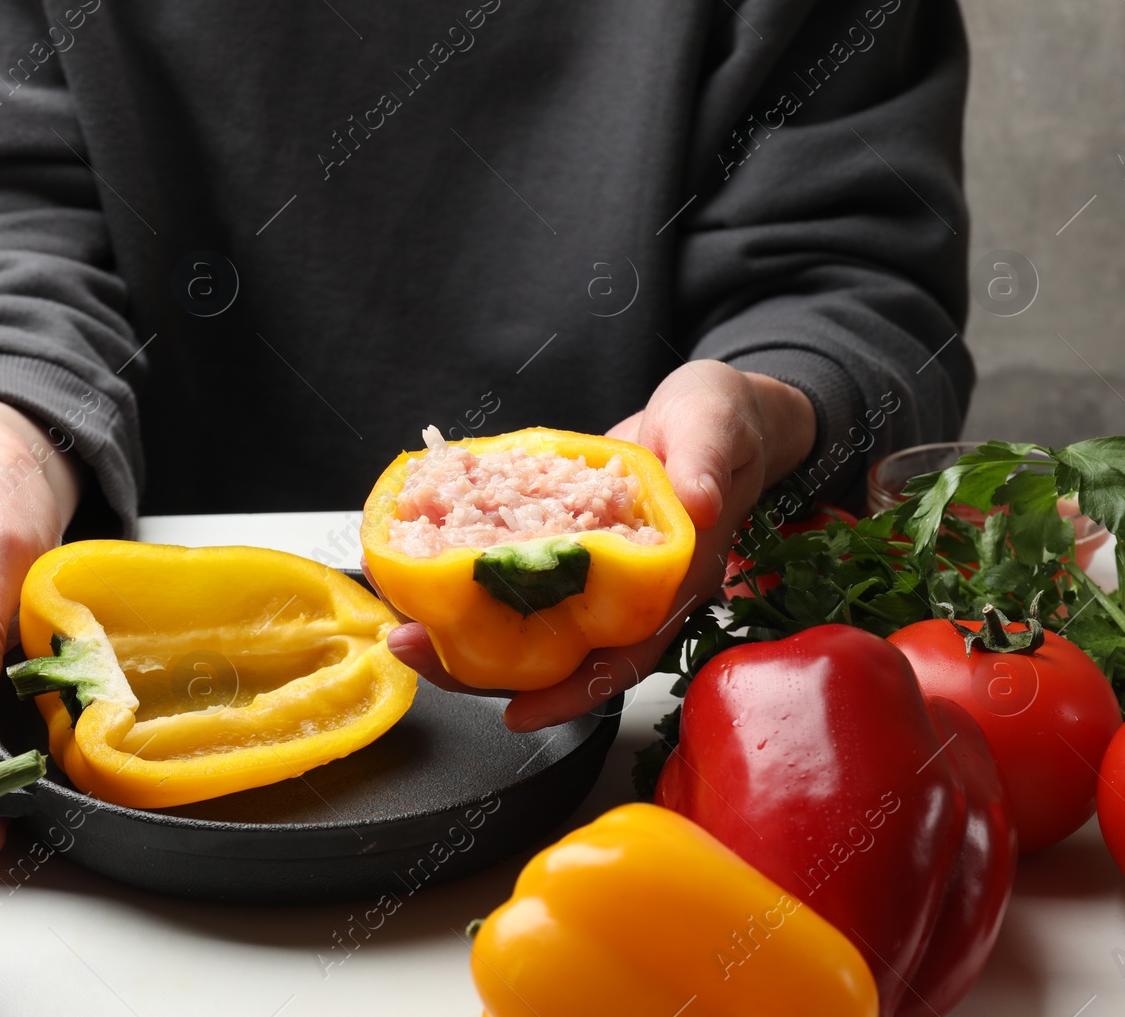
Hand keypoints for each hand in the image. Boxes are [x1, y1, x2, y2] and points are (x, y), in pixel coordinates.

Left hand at [383, 361, 815, 729]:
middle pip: (556, 653)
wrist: (711, 413)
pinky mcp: (566, 546)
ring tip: (402, 621)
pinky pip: (517, 574)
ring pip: (527, 621)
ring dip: (463, 627)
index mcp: (672, 581)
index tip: (518, 712)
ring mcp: (594, 572)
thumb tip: (698, 502)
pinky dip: (472, 578)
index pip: (624, 656)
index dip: (573, 692)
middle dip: (483, 665)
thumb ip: (706, 460)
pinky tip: (423, 570)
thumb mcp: (716, 424)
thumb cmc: (722, 423)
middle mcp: (629, 592)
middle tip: (414, 648)